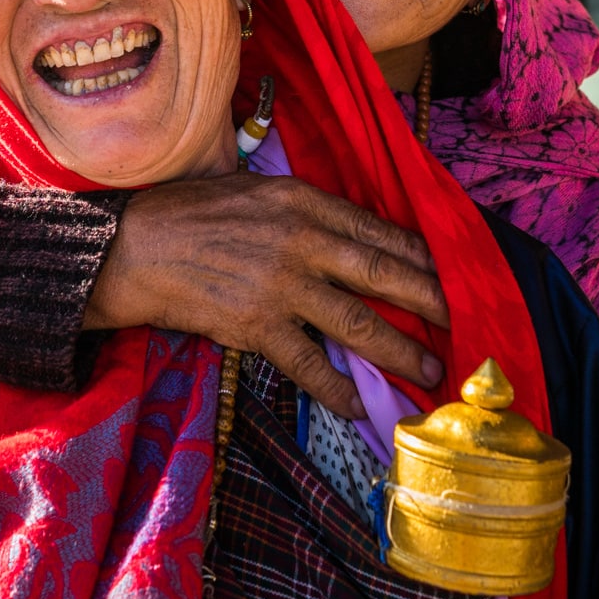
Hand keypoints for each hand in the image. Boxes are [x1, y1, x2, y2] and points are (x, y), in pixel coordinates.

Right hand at [84, 173, 447, 418]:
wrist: (133, 248)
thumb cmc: (193, 214)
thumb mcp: (257, 191)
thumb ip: (307, 210)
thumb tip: (356, 235)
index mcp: (305, 202)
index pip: (380, 232)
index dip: (423, 257)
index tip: (452, 274)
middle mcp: (302, 241)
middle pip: (385, 275)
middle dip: (432, 301)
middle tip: (464, 321)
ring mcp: (281, 286)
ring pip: (359, 324)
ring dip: (401, 351)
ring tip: (430, 371)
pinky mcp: (256, 326)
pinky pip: (309, 364)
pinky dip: (337, 389)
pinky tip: (359, 408)